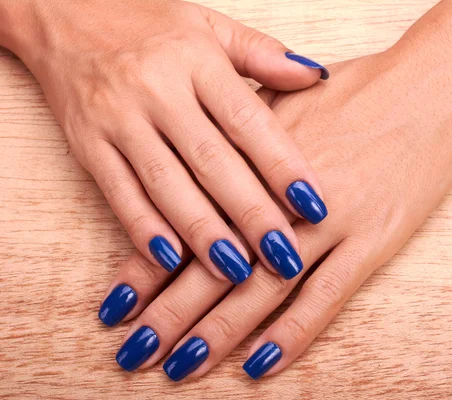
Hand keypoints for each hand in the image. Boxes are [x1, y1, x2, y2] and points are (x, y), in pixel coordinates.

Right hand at [7, 0, 329, 285]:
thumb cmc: (148, 23)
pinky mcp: (87, 145)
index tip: (314, 204)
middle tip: (284, 256)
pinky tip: (170, 260)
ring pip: (167, 184)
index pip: (247, 119)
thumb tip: (315, 75)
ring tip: (237, 271)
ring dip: (203, 232)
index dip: (282, 165)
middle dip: (251, 213)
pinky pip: (118, 192)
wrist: (63, 12)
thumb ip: (263, 53)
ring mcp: (118, 120)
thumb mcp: (209, 25)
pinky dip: (143, 228)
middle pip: (211, 161)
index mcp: (197, 59)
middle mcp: (157, 90)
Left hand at [99, 39, 451, 374]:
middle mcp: (282, 197)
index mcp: (253, 159)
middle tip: (133, 351)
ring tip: (179, 366)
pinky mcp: (372, 240)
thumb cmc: (358, 89)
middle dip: (169, 312)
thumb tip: (204, 150)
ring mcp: (329, 222)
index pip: (189, 221)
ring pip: (262, 290)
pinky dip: (292, 335)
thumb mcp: (286, 96)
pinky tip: (260, 367)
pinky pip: (326, 299)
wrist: (430, 85)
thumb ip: (241, 130)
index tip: (117, 299)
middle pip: (216, 264)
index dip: (149, 263)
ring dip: (216, 333)